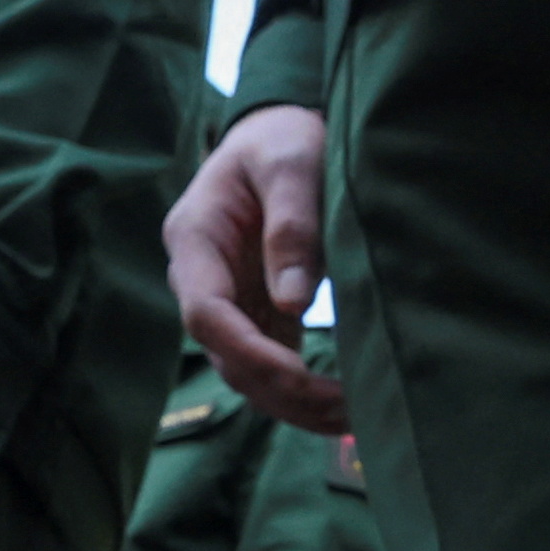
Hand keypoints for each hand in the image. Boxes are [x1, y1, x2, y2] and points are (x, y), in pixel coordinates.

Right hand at [167, 109, 349, 433]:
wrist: (278, 132)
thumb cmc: (283, 137)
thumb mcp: (291, 163)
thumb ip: (291, 226)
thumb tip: (292, 304)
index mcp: (195, 239)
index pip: (206, 313)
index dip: (248, 351)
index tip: (299, 376)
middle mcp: (200, 278)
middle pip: (225, 355)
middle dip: (280, 391)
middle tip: (343, 409)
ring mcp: (228, 299)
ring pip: (246, 371)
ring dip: (293, 403)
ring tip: (354, 417)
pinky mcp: (256, 312)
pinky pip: (271, 363)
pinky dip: (303, 391)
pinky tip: (345, 407)